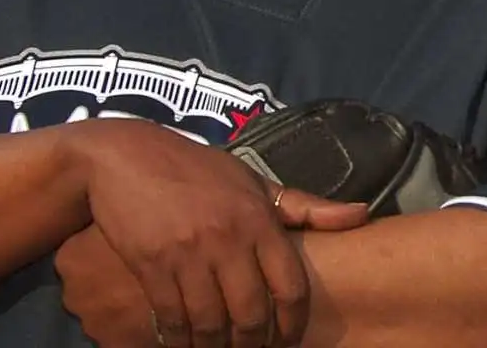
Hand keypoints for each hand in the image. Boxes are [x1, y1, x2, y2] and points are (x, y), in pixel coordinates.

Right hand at [57, 196, 364, 347]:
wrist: (125, 157)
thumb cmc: (197, 170)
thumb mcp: (254, 180)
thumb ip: (306, 207)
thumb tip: (362, 214)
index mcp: (259, 218)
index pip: (290, 286)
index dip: (294, 324)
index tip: (290, 340)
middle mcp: (228, 238)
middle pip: (252, 314)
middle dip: (256, 345)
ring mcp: (189, 253)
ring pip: (211, 324)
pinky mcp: (152, 265)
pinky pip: (172, 319)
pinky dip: (180, 340)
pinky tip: (185, 344)